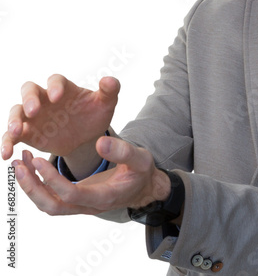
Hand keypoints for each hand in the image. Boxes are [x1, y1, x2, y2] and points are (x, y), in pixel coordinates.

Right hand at [2, 75, 118, 159]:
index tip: (57, 97)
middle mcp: (45, 98)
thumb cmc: (94, 115)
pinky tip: (7, 155)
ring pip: (16, 112)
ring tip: (17, 132)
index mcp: (64, 88)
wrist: (86, 137)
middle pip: (29, 90)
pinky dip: (7, 143)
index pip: (55, 80)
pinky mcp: (28, 133)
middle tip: (33, 111)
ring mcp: (34, 116)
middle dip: (29, 99)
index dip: (54, 86)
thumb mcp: (106, 104)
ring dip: (14, 120)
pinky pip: (12, 136)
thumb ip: (110, 90)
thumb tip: (109, 80)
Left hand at [11, 136, 171, 215]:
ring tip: (21, 163)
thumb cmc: (142, 173)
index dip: (52, 180)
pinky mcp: (78, 200)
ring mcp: (82, 205)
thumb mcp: (140, 159)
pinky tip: (33, 167)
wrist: (145, 187)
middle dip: (32, 187)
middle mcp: (89, 205)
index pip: (71, 195)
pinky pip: (52, 199)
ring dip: (31, 187)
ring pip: (49, 205)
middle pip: (52, 206)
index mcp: (104, 197)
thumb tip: (101, 142)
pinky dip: (38, 185)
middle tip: (20, 164)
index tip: (38, 160)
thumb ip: (123, 151)